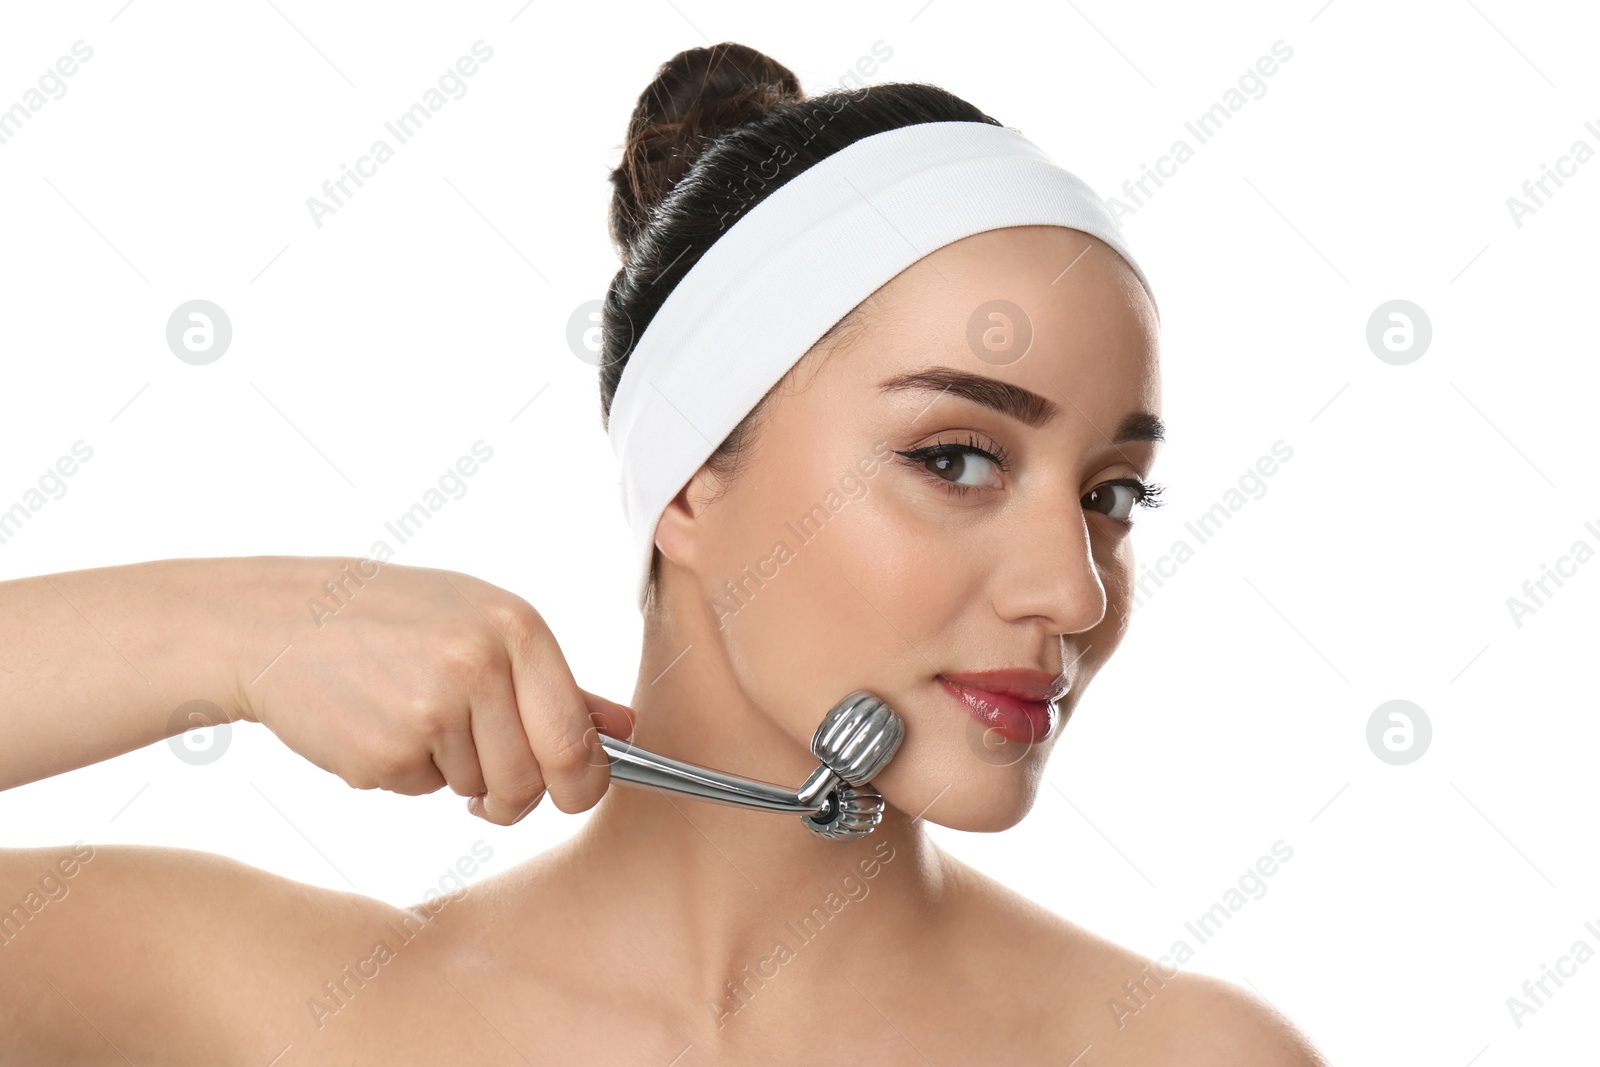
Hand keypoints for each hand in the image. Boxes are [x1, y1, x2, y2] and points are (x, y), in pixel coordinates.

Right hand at [227, 558, 633, 824]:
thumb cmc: (393, 619)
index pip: (575, 737)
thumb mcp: (481, 624)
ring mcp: (429, 710)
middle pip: (531, 781)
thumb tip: (624, 728)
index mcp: (516, 629)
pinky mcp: (383, 751)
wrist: (280, 621)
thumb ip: (556, 682)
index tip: (572, 791)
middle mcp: (479, 667)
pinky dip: (405, 773)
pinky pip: (420, 791)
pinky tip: (376, 722)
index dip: (583, 781)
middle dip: (515, 799)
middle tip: (491, 791)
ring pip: (476, 789)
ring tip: (414, 718)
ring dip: (453, 776)